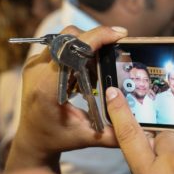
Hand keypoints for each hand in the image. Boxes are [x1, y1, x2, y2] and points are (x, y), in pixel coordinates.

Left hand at [6, 25, 127, 171]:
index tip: (119, 34)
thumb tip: (141, 128)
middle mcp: (37, 72)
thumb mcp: (87, 137)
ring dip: (86, 44)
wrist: (32, 139)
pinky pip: (60, 45)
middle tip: (113, 51)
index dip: (97, 37)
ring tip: (97, 66)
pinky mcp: (36, 63)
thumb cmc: (57, 138)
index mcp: (47, 88)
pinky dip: (77, 51)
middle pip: (69, 37)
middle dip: (95, 38)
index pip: (72, 50)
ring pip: (65, 37)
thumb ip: (114, 133)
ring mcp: (34, 65)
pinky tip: (85, 70)